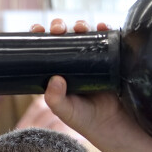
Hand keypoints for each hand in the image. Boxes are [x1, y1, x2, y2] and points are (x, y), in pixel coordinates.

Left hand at [18, 18, 110, 136]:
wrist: (115, 126)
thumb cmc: (85, 119)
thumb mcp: (65, 111)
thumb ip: (56, 99)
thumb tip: (55, 79)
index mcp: (58, 71)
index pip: (46, 49)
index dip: (41, 37)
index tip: (37, 29)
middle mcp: (75, 63)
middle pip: (65, 37)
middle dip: (60, 27)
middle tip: (58, 29)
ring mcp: (94, 60)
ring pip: (86, 35)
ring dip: (82, 26)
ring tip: (80, 27)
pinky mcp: (113, 60)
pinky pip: (109, 41)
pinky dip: (106, 31)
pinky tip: (103, 27)